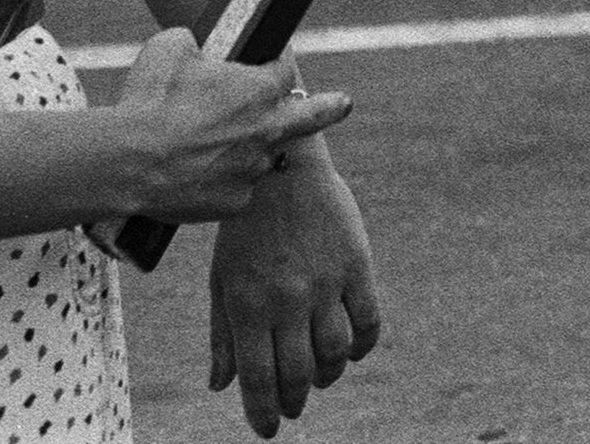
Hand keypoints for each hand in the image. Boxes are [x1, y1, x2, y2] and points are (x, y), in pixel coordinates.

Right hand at [103, 33, 355, 226]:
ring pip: (259, 157)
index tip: (270, 66)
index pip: (284, 72)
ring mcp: (253, 169)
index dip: (274, 67)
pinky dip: (217, 184)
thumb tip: (195, 44)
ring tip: (209, 151)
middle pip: (311, 116)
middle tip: (343, 104)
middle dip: (331, 108)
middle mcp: (268, 129)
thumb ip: (194, 44)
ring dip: (246, 151)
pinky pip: (232, 190)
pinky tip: (192, 177)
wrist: (124, 162)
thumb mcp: (170, 48)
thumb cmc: (147, 102)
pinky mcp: (234, 203)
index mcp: (261, 89)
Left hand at [209, 146, 380, 437]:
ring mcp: (325, 283)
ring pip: (335, 352)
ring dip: (329, 376)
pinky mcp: (356, 264)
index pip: (258, 378)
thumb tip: (221, 386)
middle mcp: (288, 300)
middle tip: (295, 406)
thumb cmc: (243, 232)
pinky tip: (353, 352)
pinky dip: (363, 346)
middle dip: (296, 399)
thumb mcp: (221, 282)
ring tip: (322, 379)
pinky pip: (368, 320)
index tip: (268, 430)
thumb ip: (222, 335)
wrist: (280, 171)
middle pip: (299, 372)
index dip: (263, 412)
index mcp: (248, 306)